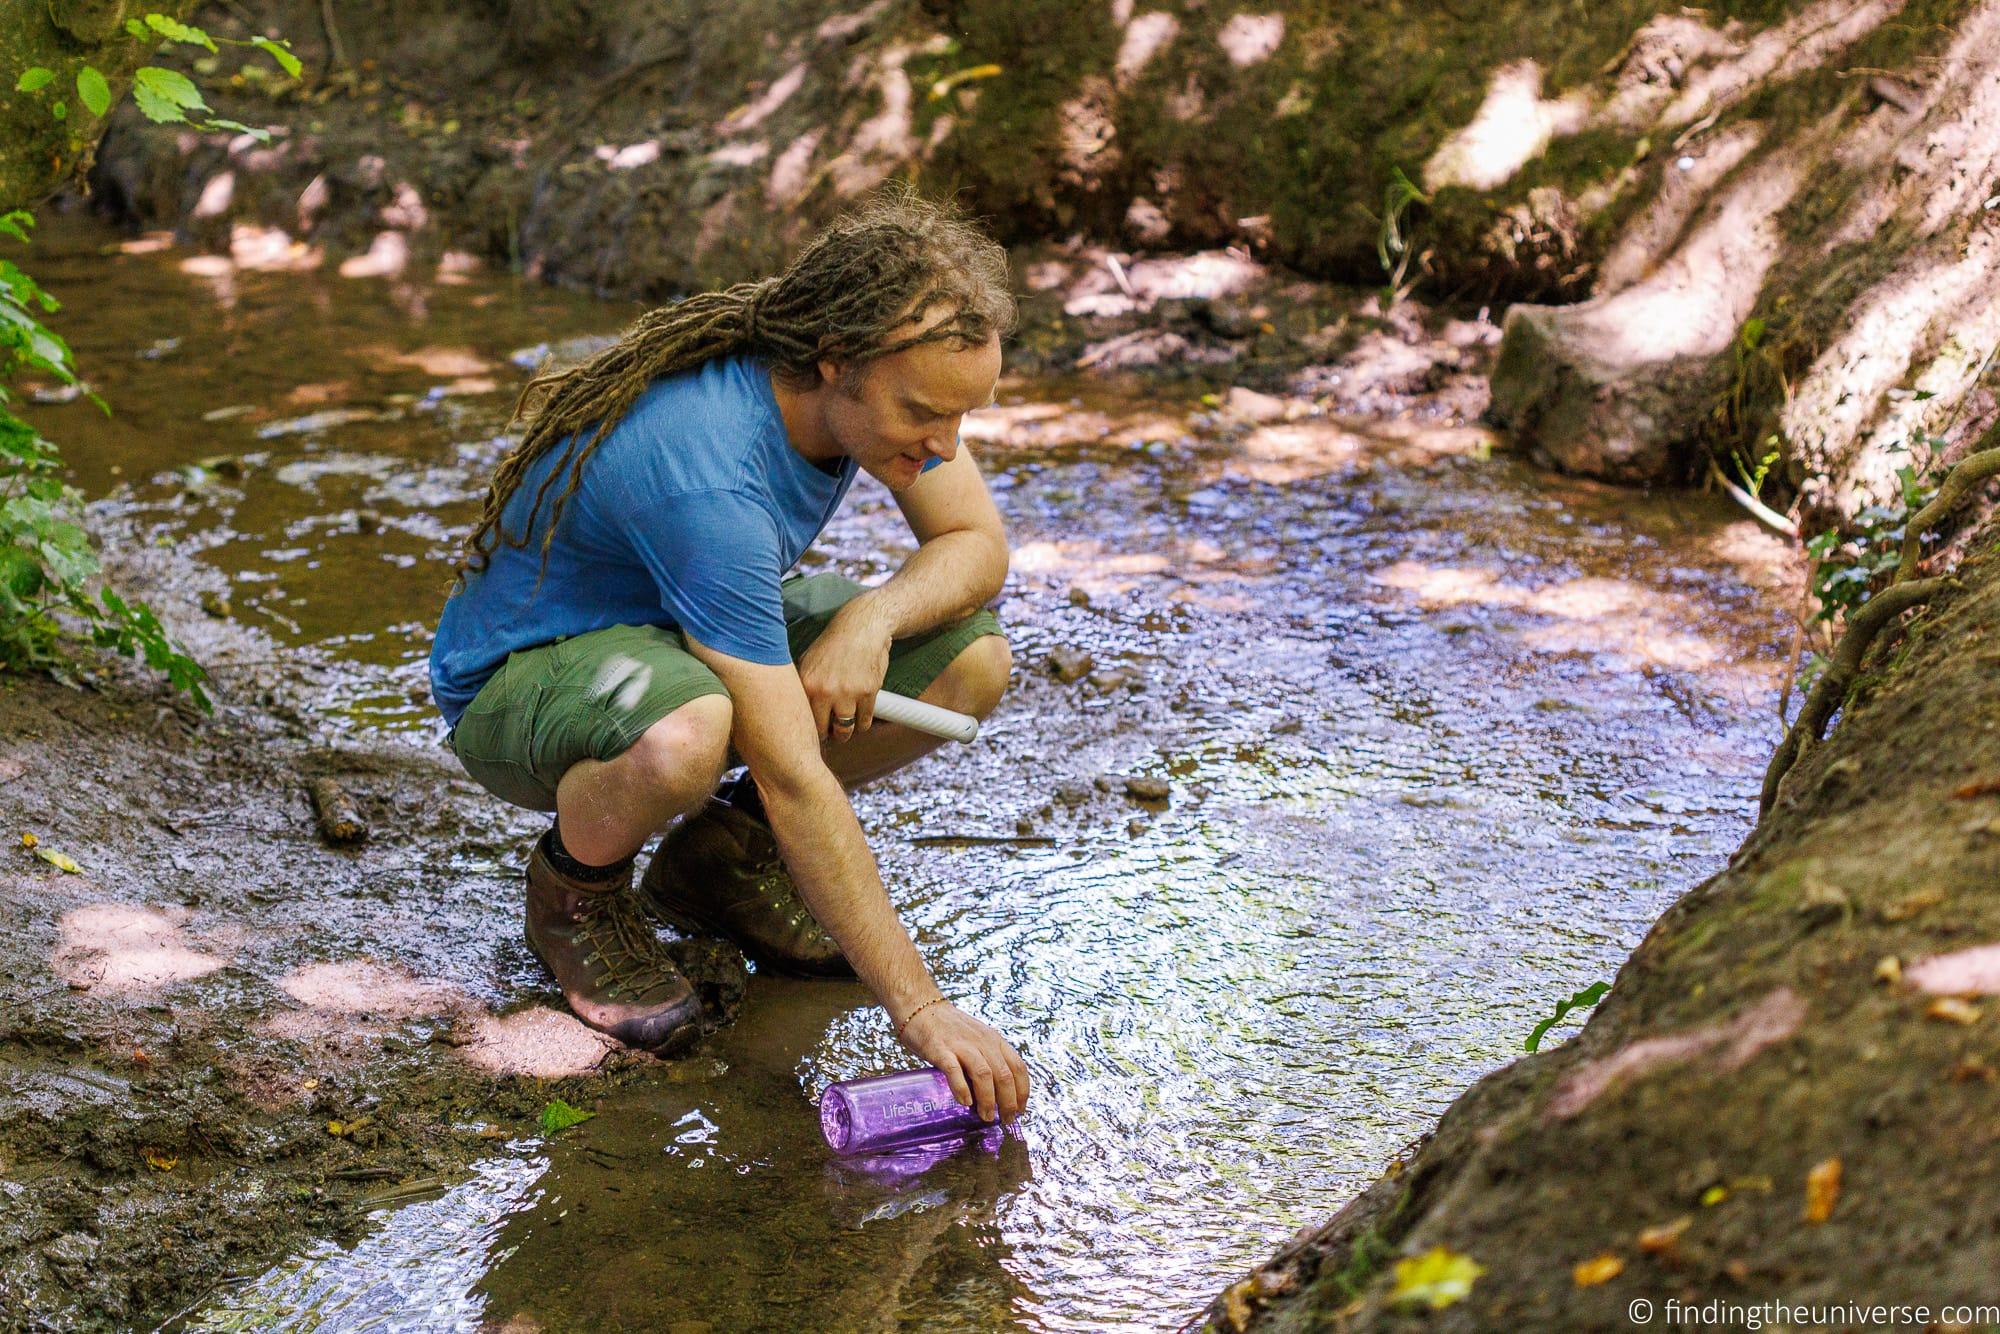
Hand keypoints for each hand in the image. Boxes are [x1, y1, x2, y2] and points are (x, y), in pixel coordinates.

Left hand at [796, 597, 891, 742]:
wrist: (863, 628)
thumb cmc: (835, 643)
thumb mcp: (809, 660)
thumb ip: (803, 685)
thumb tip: (793, 706)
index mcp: (807, 683)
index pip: (803, 719)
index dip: (808, 730)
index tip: (812, 733)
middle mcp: (825, 691)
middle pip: (823, 730)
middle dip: (827, 735)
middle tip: (830, 733)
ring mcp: (848, 693)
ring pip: (845, 729)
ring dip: (845, 732)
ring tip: (844, 729)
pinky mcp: (868, 693)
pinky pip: (865, 720)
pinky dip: (863, 723)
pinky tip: (860, 718)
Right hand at [897, 999, 1030, 1123]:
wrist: (922, 1008)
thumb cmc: (950, 1029)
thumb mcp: (977, 1039)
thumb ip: (987, 1060)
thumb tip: (995, 1095)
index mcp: (994, 1040)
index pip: (1018, 1067)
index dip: (1022, 1092)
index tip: (1019, 1110)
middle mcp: (982, 1042)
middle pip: (1004, 1075)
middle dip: (1008, 1102)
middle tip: (1006, 1120)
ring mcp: (961, 1045)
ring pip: (984, 1074)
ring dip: (988, 1099)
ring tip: (986, 1117)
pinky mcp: (940, 1049)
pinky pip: (954, 1070)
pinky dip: (962, 1088)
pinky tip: (965, 1102)